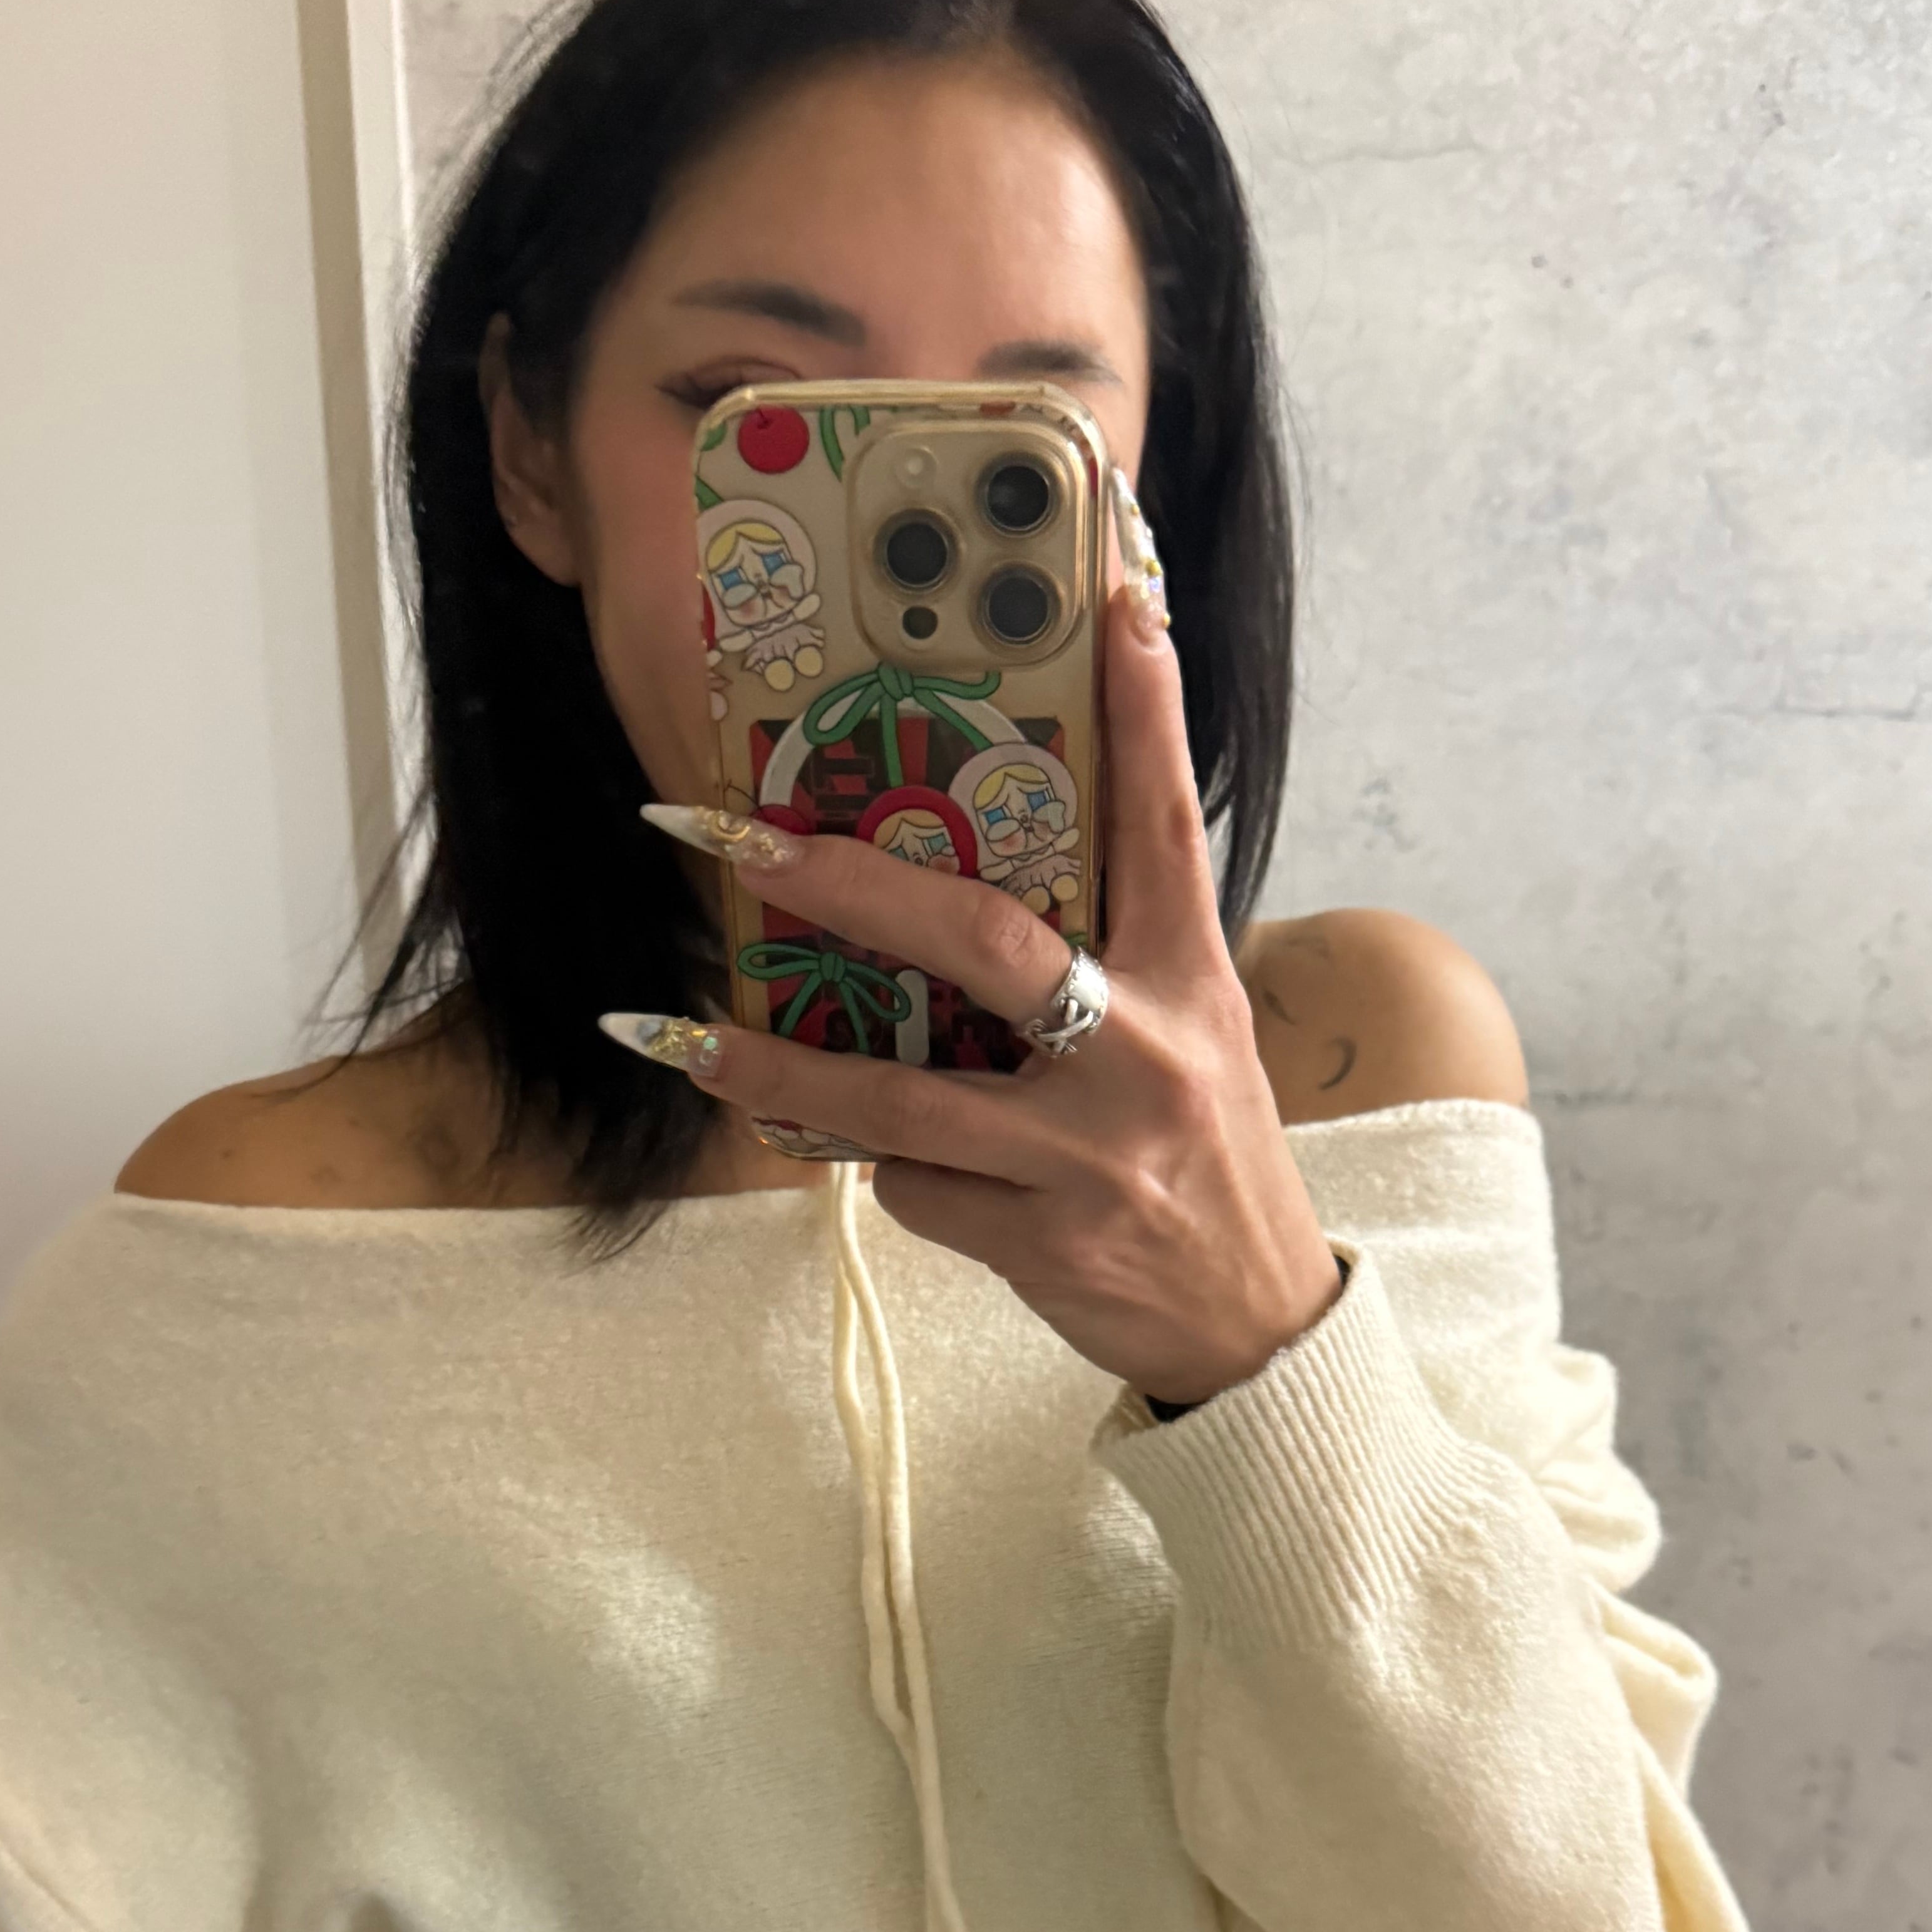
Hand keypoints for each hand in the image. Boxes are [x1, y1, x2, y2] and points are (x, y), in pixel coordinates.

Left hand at [610, 573, 1347, 1410]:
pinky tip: (901, 1174)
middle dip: (847, 881)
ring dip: (775, 1069)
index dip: (1148, 714)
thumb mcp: (1194, 1043)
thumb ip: (1112, 966)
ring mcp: (1088, 1151)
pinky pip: (916, 1188)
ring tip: (676, 1039)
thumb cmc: (1206, 1163)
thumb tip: (983, 892)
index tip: (1118, 605)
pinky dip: (889, 1176)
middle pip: (982, 942)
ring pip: (898, 1099)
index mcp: (1189, 984)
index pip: (1167, 827)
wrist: (1255, 1326)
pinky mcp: (1043, 1236)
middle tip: (740, 836)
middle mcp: (1143, 1054)